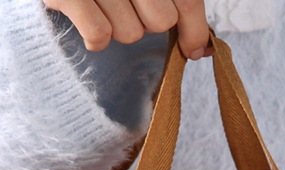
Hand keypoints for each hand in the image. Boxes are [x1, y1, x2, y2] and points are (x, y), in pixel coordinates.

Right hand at [43, 0, 210, 58]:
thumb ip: (177, 5)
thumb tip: (201, 49)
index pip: (187, 0)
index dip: (195, 30)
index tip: (194, 50)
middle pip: (161, 22)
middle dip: (145, 21)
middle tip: (123, 3)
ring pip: (130, 33)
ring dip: (116, 27)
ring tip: (99, 3)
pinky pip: (100, 36)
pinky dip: (93, 37)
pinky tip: (83, 16)